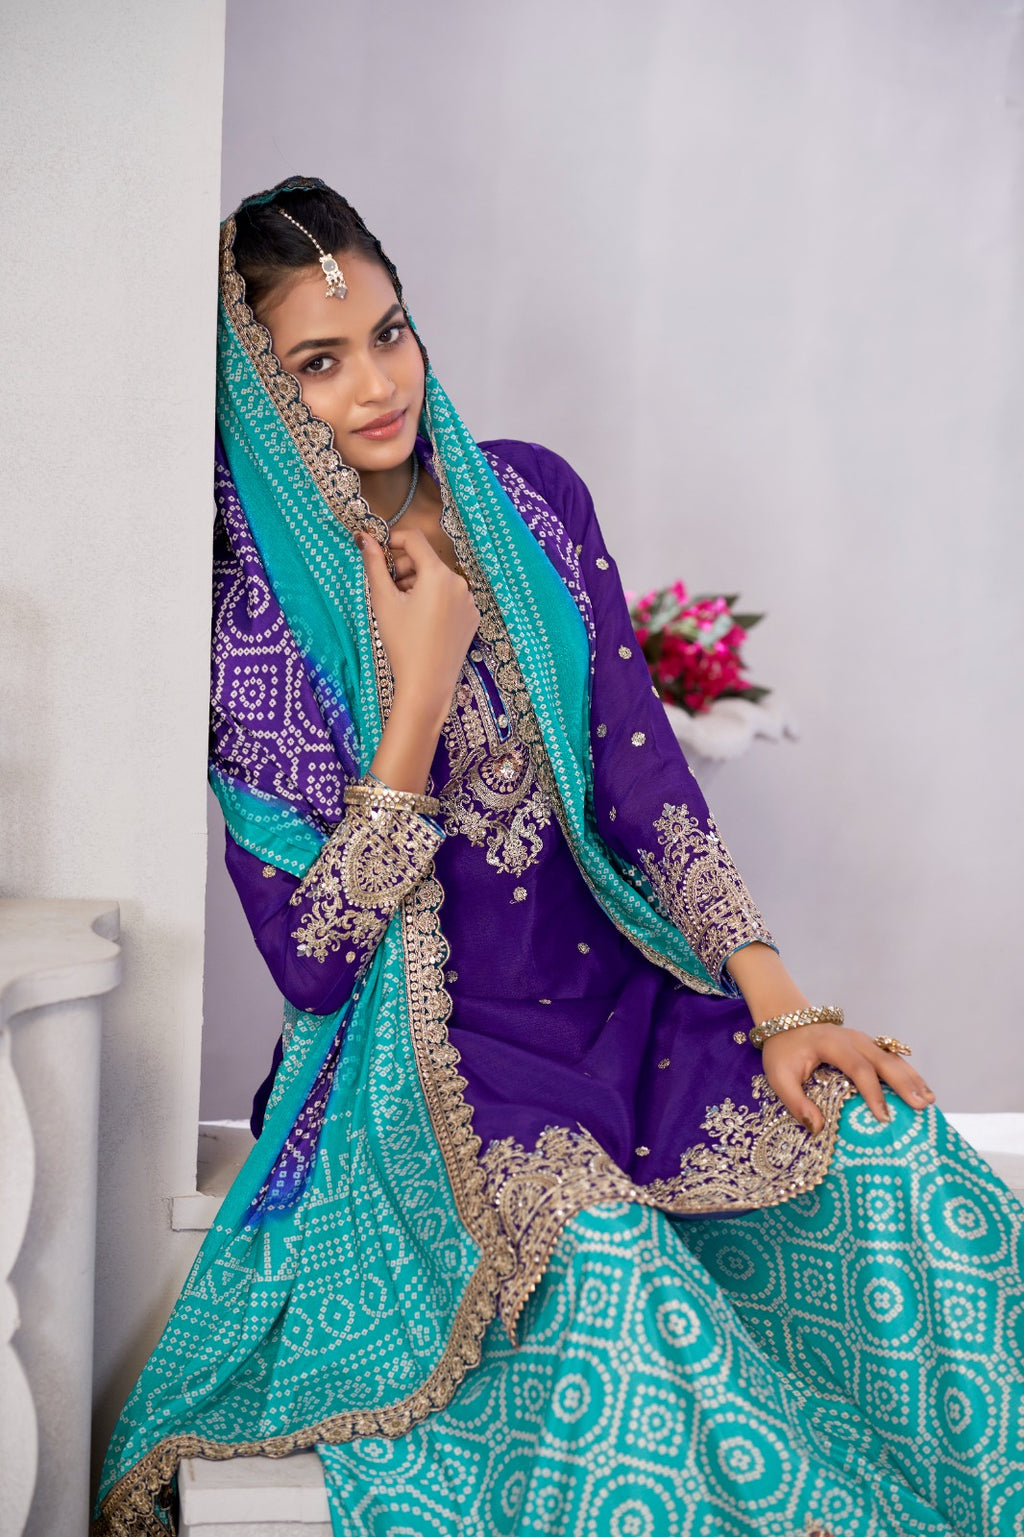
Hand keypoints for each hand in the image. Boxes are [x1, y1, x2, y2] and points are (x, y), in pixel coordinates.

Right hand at [357, 527, 480, 708]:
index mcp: (438, 574)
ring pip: (438, 580)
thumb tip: (364, 537)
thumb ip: (375, 564)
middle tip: (387, 588)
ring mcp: (469, 601)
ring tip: (402, 608)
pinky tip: (421, 622)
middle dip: (404, 568)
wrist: (426, 684)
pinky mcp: (472, 617)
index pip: (414, 539)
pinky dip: (434, 601)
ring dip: (418, 585)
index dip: (393, 540)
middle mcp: (460, 583)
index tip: (379, 553)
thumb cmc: (402, 642)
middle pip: (427, 560)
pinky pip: (450, 598)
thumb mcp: (383, 601)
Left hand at [761, 1023, 935, 1135]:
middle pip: (884, 1060)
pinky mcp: (868, 1045)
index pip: (858, 1067)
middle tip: (921, 1107)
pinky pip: (892, 1058)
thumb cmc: (783, 1053)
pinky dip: (908, 1073)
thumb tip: (817, 1128)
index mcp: (832, 1043)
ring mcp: (863, 1040)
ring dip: (912, 1078)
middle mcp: (853, 1038)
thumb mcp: (778, 1077)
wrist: (786, 1024)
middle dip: (904, 1084)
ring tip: (930, 1100)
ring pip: (893, 1058)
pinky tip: (922, 1089)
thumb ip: (795, 1102)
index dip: (873, 1092)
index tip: (883, 1117)